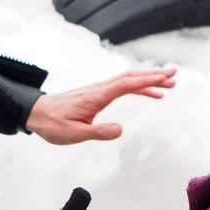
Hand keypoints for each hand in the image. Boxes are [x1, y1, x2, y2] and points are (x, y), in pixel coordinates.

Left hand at [26, 67, 176, 143]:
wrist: (36, 113)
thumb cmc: (53, 124)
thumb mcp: (75, 134)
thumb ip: (99, 132)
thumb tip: (121, 130)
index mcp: (96, 97)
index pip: (127, 85)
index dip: (148, 81)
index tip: (165, 78)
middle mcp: (99, 89)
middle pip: (131, 77)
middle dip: (153, 75)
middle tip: (174, 75)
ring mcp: (98, 90)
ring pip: (127, 79)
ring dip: (148, 79)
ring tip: (168, 84)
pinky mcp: (97, 94)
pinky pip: (122, 86)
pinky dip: (138, 87)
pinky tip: (148, 94)